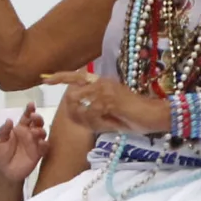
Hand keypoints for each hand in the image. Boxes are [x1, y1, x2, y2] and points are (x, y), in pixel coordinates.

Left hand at [0, 106, 46, 183]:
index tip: (31, 104)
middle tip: (34, 117)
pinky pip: (45, 147)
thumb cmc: (2, 155)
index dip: (29, 110)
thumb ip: (3, 131)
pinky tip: (41, 142)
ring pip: (42, 133)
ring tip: (35, 131)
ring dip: (41, 130)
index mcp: (20, 129)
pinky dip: (45, 143)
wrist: (6, 172)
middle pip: (37, 123)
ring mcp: (35, 143)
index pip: (26, 117)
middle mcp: (29, 134)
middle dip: (37, 118)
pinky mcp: (39, 153)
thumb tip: (9, 120)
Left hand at [42, 70, 168, 134]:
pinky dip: (98, 124)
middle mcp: (102, 82)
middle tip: (91, 124)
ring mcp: (106, 90)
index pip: (76, 76)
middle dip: (76, 114)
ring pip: (81, 107)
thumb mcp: (109, 113)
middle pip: (73, 95)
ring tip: (106, 125)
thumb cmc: (135, 115)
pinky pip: (92, 114)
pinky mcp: (110, 100)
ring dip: (89, 122)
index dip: (60, 77)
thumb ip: (92, 110)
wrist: (155, 115)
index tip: (45, 80)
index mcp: (102, 82)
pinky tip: (110, 124)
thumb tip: (75, 112)